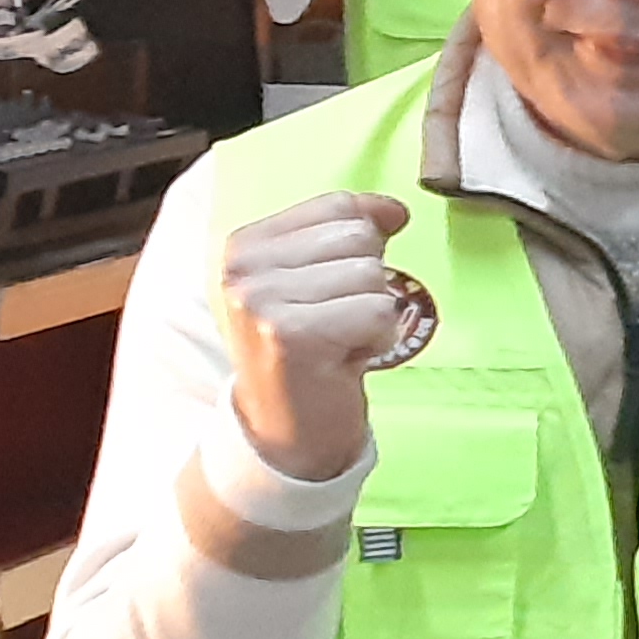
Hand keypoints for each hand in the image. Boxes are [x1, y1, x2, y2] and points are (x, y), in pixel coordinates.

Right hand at [221, 187, 416, 482]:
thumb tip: (396, 209)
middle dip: (365, 284)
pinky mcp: (291, 335)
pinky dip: (377, 339)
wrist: (286, 433)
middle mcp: (243, 268)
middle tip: (333, 323)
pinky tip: (344, 360)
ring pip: (372, 274)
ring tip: (338, 341)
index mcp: (244, 244)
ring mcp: (261, 301)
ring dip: (371, 314)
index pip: (337, 206)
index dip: (362, 245)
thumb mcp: (319, 280)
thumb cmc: (311, 350)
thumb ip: (351, 232)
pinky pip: (378, 310)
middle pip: (359, 237)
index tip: (331, 292)